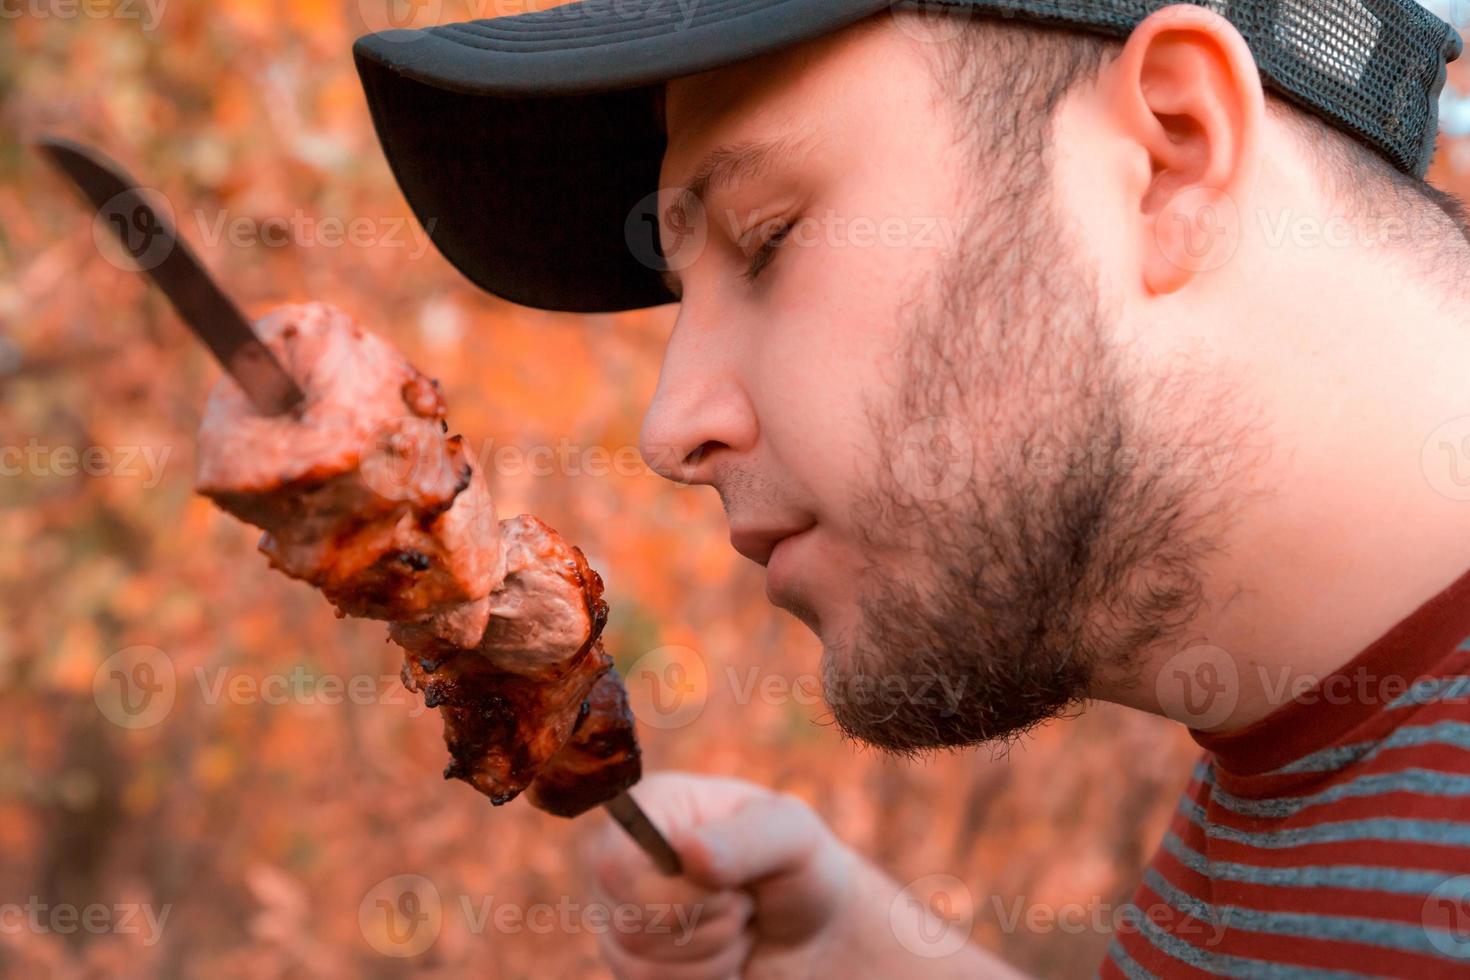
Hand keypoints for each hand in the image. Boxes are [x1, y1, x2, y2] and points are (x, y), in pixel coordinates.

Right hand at [583, 772, 856, 978]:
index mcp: (652, 809)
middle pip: (629, 925)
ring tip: (740, 925)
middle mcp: (625, 860)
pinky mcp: (636, 961)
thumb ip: (745, 840)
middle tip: (745, 903)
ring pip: (639, 964)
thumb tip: (688, 852)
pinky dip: (708, 979)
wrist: (814, 928)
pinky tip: (729, 954)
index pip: (615, 865)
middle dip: (711, 926)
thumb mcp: (792, 835)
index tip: (729, 889)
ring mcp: (624, 915)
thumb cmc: (800, 866)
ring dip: (714, 956)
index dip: (672, 894)